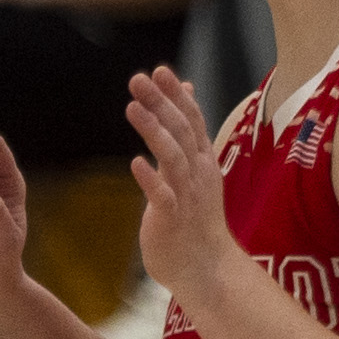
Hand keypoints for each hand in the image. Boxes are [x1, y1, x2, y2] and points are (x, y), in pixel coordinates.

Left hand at [126, 66, 234, 307]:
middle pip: (180, 132)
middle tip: (139, 79)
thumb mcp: (194, 167)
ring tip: (132, 108)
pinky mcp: (172, 220)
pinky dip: (149, 179)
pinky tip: (134, 163)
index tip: (159, 71)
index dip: (176, 96)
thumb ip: (186, 130)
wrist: (206, 268)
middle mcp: (197, 174)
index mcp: (202, 161)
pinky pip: (162, 197)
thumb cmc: (195, 217)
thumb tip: (185, 90)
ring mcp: (186, 196)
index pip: (192, 120)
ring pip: (172, 158)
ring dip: (153, 131)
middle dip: (161, 104)